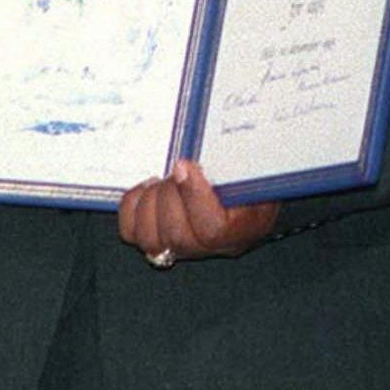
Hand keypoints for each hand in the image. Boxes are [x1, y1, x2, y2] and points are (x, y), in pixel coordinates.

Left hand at [117, 160, 280, 263]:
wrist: (247, 185)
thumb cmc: (252, 171)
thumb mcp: (258, 163)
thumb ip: (242, 158)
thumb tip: (225, 140)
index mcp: (246, 228)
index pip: (213, 229)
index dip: (193, 197)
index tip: (185, 164)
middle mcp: (215, 247)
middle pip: (178, 236)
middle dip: (170, 195)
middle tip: (176, 168)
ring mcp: (184, 249)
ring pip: (151, 239)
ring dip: (150, 202)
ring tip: (163, 180)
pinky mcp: (159, 242)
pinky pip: (132, 233)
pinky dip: (133, 207)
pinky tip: (149, 188)